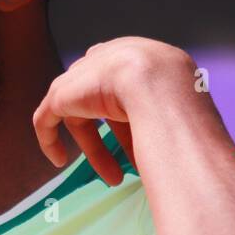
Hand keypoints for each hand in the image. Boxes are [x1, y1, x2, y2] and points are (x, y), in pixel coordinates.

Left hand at [31, 37, 198, 184]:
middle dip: (116, 136)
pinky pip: (47, 117)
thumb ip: (172, 112)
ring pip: (81, 114)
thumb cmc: (179, 97)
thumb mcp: (180, 100)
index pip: (127, 87)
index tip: (142, 143)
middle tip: (128, 167)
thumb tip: (187, 141)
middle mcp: (109, 60)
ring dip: (94, 148)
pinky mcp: (61, 93)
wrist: (156, 82)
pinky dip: (50, 139)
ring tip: (111, 178)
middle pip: (104, 100)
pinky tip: (59, 161)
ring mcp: (83, 76)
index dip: (132, 119)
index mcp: (139, 57)